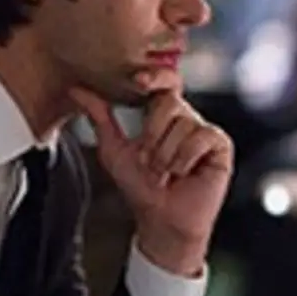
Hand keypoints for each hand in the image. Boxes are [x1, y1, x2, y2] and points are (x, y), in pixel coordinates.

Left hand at [69, 70, 231, 276]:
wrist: (160, 219)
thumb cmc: (139, 186)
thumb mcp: (113, 149)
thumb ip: (99, 117)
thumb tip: (76, 89)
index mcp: (162, 112)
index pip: (163, 81)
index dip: (155, 76)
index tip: (138, 81)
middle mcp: (185, 116)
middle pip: (168, 102)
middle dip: (151, 136)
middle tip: (148, 162)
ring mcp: (204, 129)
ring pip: (182, 125)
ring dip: (165, 156)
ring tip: (164, 174)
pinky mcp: (220, 144)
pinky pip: (201, 137)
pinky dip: (184, 159)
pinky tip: (183, 174)